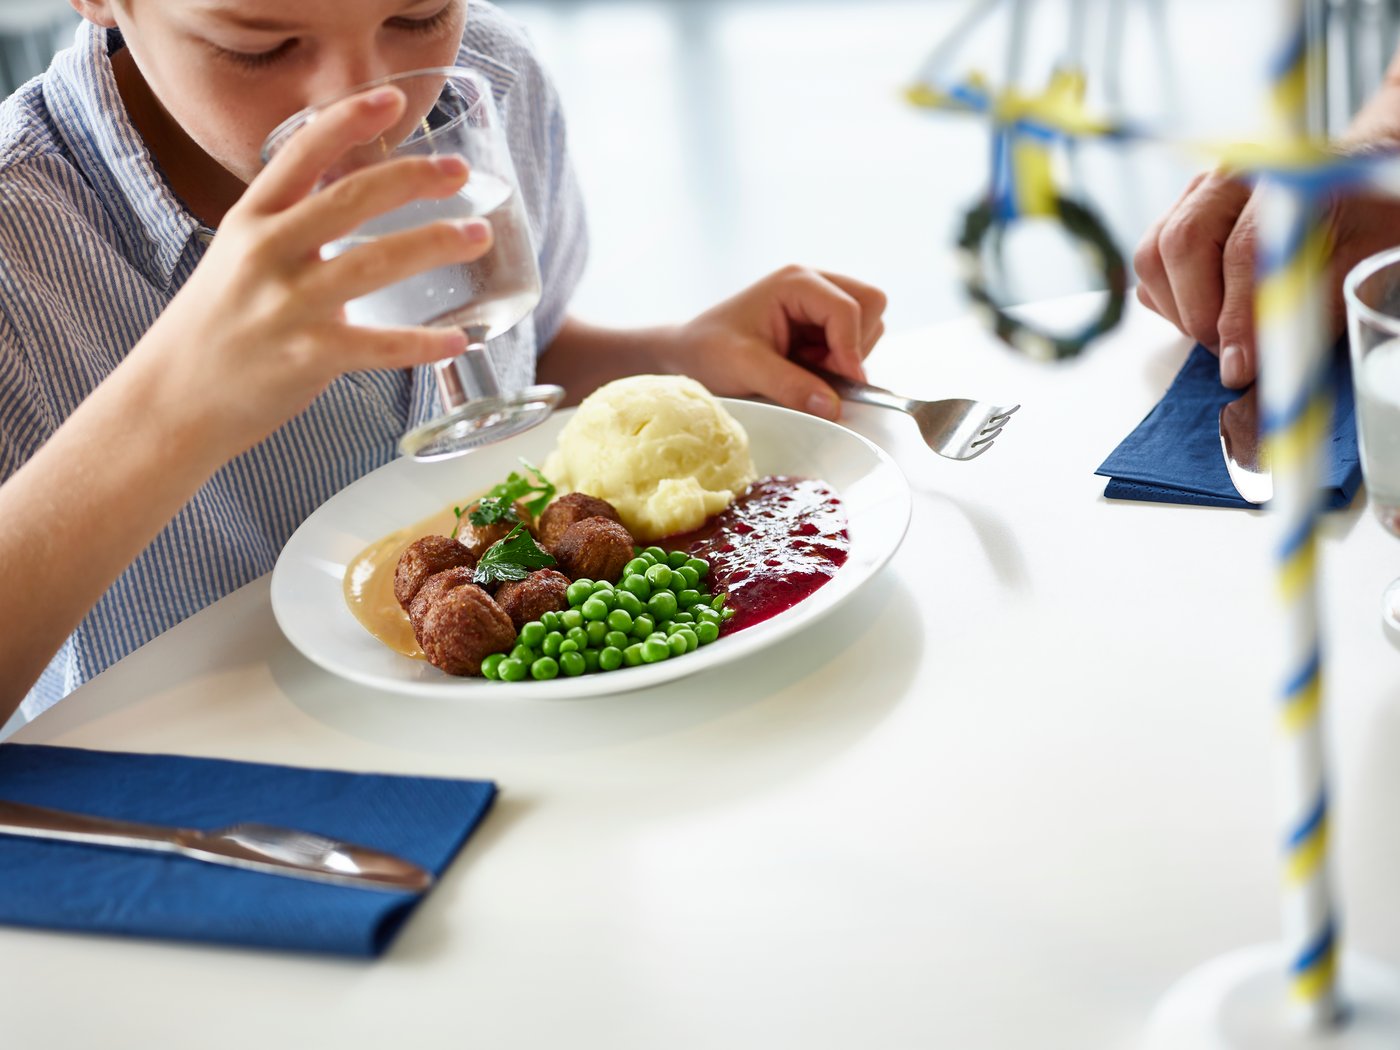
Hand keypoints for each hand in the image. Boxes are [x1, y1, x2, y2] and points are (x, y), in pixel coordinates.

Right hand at [128, 85, 493, 461]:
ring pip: (373, 263)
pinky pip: (378, 346)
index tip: (393, 99)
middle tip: (460, 171)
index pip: (300, 155)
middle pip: (350, 200)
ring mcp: (287, 306)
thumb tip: (359, 208)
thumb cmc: (216, 327)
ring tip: (478, 235)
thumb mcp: (239, 258)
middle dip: (412, 179)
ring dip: (434, 244)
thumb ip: (293, 231)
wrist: (173, 399)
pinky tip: (459, 340)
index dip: (347, 121)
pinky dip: (423, 344)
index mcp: (250, 221)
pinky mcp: (306, 357)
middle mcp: (267, 254)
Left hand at [668, 265, 886, 418]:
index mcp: (796, 282)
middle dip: (856, 344)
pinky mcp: (819, 325)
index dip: (851, 349)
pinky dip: (840, 363)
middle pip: (871, 304)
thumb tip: (834, 408)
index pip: (848, 309)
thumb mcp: (746, 369)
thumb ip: (790, 386)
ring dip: (847, 355)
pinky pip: (853, 342)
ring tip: (805, 370)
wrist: (687, 353)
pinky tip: (806, 370)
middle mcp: (813, 285)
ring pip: (869, 324)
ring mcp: (818, 304)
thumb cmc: (708, 350)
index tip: (844, 388)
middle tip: (824, 372)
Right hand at [1135, 168, 1399, 387]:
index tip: (1239, 367)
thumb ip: (1307, 308)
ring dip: (1178, 310)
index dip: (1238, 316)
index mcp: (1281, 175)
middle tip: (1228, 353)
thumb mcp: (1359, 262)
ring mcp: (1195, 195)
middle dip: (1198, 313)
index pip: (1245, 250)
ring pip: (1152, 257)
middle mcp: (1228, 177)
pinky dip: (1170, 301)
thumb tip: (1245, 365)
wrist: (1357, 183)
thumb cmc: (1366, 218)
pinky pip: (1150, 266)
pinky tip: (1210, 308)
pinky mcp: (1175, 218)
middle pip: (1181, 244)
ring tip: (1221, 332)